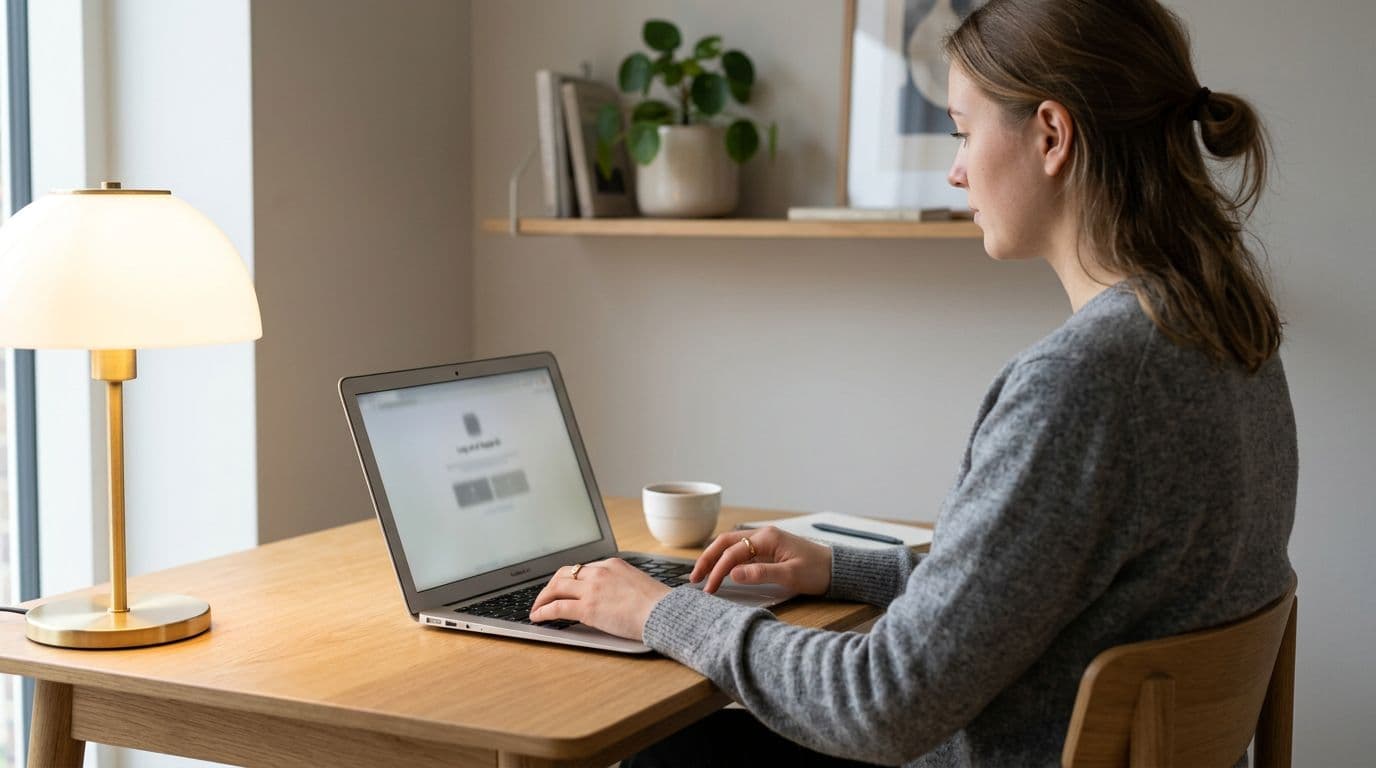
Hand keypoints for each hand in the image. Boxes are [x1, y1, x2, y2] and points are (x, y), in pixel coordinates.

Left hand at [529, 558, 670, 641]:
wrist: (664, 613)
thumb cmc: (658, 604)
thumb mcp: (637, 584)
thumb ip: (620, 585)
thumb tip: (612, 596)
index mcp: (612, 564)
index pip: (582, 568)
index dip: (568, 579)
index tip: (562, 587)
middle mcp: (599, 572)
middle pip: (564, 573)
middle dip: (551, 585)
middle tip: (544, 597)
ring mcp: (592, 589)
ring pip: (556, 588)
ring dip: (542, 598)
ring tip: (536, 608)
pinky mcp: (588, 608)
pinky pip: (557, 608)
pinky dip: (543, 611)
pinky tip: (538, 617)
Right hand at [691, 527, 832, 595]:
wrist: (837, 570)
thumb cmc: (817, 571)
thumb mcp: (790, 575)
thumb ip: (761, 573)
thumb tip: (732, 573)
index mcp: (767, 538)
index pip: (733, 552)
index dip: (718, 570)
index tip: (709, 589)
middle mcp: (763, 536)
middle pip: (726, 543)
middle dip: (708, 559)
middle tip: (694, 578)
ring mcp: (765, 542)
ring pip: (731, 546)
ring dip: (715, 559)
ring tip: (702, 575)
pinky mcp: (768, 551)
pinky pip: (741, 552)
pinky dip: (726, 560)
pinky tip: (720, 570)